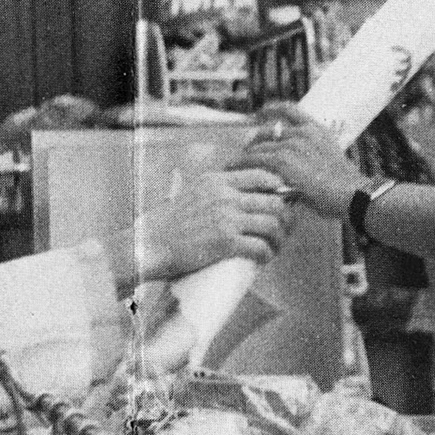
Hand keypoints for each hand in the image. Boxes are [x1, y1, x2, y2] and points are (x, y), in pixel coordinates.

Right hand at [99, 167, 292, 286]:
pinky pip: (260, 247)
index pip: (261, 175)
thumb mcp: (189, 192)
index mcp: (216, 180)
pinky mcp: (226, 242)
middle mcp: (224, 195)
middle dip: (285, 217)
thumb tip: (232, 195)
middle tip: (283, 230)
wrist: (148, 245)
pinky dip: (267, 254)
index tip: (283, 200)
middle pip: (274, 201)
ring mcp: (226, 218)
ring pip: (272, 224)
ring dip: (279, 238)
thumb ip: (212, 190)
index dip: (279, 188)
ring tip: (274, 247)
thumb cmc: (165, 224)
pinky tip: (264, 258)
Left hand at [240, 103, 366, 220]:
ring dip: (246, 156)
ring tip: (235, 164)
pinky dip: (242, 163)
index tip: (259, 112)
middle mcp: (302, 133)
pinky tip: (234, 169)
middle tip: (244, 151)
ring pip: (258, 146)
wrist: (351, 194)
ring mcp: (291, 145)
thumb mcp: (331, 159)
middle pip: (267, 131)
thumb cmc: (345, 186)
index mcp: (316, 129)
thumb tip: (301, 162)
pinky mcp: (282, 160)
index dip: (271, 108)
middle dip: (254, 141)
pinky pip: (254, 159)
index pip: (289, 109)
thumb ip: (313, 154)